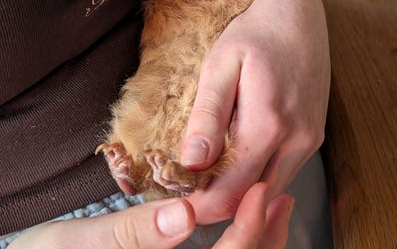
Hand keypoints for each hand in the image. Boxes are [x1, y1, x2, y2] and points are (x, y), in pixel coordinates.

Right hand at [8, 183, 292, 248]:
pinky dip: (240, 242)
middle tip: (279, 195)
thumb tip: (184, 215)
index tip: (261, 191)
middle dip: (266, 238)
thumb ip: (132, 233)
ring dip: (258, 240)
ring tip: (270, 203)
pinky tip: (243, 219)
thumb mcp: (80, 243)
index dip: (249, 231)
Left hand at [181, 0, 330, 224]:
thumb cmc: (255, 31)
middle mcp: (298, 140)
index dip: (201, 205)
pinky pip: (285, 169)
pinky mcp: (315, 133)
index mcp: (270, 123)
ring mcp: (311, 138)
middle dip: (219, 201)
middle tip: (190, 186)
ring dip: (240, 189)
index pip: (232, 192)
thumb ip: (208, 115)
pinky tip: (240, 152)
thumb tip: (192, 163)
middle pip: (253, 198)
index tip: (177, 199)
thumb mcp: (221, 64)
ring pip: (271, 187)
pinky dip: (259, 173)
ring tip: (212, 168)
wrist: (297, 10)